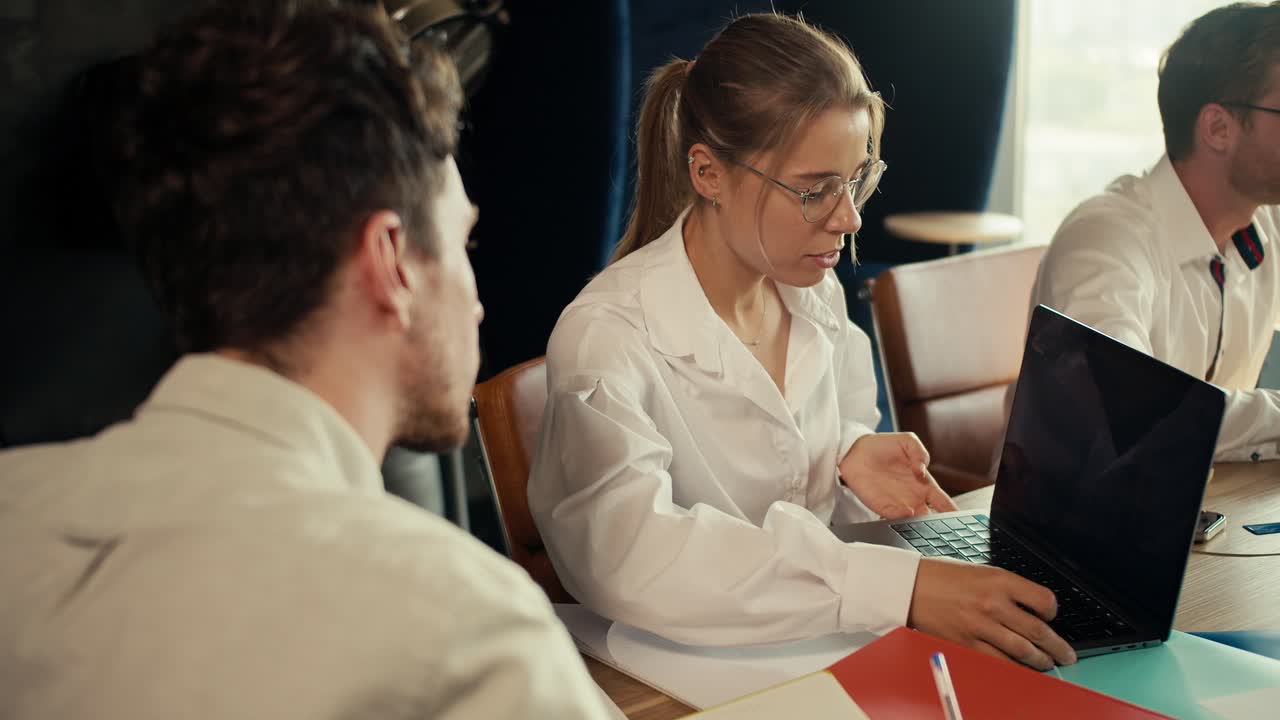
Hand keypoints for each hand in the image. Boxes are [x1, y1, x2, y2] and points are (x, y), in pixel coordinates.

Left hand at [839, 432, 957, 518]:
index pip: (943, 502)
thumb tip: (922, 471)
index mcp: (924, 484)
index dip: (952, 510)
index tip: (960, 517)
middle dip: (938, 524)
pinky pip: (893, 516)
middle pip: (931, 517)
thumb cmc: (884, 446)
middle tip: (944, 527)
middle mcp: (913, 497)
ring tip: (926, 520)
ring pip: (914, 521)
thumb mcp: (908, 441)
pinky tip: (906, 512)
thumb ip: (920, 453)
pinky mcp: (881, 506)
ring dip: (920, 523)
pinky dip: (901, 517)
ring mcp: (898, 504)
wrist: (855, 451)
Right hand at [908, 558, 1076, 669]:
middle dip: (1058, 647)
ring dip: (1040, 660)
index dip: (1053, 612)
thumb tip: (1031, 607)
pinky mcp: (967, 643)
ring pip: (1023, 651)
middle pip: (1038, 631)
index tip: (1052, 617)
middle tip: (1066, 654)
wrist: (910, 587)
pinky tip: (1021, 668)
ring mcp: (980, 626)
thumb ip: (1007, 588)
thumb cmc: (942, 577)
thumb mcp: (981, 571)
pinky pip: (999, 662)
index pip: (1044, 600)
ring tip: (1047, 663)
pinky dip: (1015, 668)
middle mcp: (993, 603)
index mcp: (1000, 580)